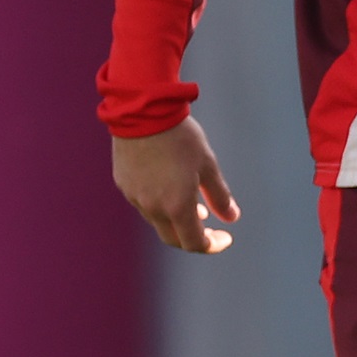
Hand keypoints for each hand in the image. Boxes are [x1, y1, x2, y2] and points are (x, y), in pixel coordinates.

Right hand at [114, 119, 238, 253]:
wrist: (143, 111)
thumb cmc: (181, 137)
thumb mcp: (207, 165)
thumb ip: (219, 196)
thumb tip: (231, 218)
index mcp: (176, 206)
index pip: (194, 243)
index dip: (213, 245)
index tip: (225, 237)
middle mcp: (153, 207)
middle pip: (174, 238)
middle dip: (194, 237)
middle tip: (210, 227)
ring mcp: (135, 197)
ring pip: (158, 221)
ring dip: (177, 220)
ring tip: (194, 204)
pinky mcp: (124, 185)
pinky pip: (144, 204)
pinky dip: (160, 205)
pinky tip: (169, 188)